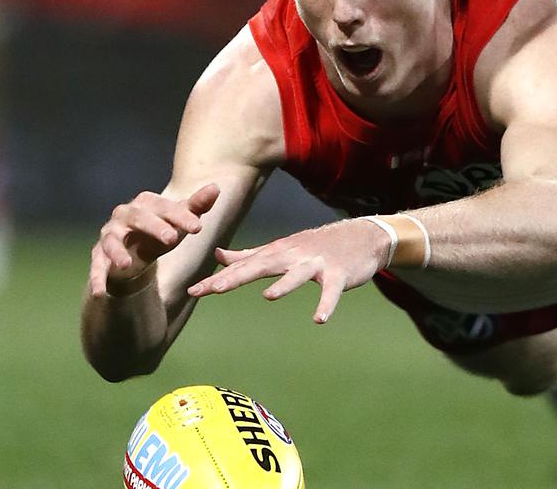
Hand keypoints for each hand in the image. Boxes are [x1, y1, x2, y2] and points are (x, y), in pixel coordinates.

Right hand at [88, 184, 219, 297]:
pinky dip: (96, 278)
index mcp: (146, 203)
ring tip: (126, 264)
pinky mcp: (100, 255)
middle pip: (137, 217)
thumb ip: (197, 206)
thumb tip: (215, 188)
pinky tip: (99, 293)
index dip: (181, 215)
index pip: (164, 206)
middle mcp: (124, 215)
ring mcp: (110, 235)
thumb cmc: (162, 231)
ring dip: (117, 252)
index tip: (199, 228)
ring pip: (111, 241)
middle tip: (172, 238)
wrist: (138, 251)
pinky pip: (97, 266)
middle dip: (154, 226)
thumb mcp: (180, 221)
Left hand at [186, 219, 389, 323]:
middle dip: (238, 277)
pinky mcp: (338, 275)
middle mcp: (293, 256)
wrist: (363, 237)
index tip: (192, 290)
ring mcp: (316, 264)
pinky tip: (319, 319)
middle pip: (262, 266)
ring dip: (285, 284)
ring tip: (269, 296)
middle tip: (214, 288)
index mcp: (277, 252)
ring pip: (297, 274)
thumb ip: (248, 255)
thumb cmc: (318, 245)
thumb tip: (217, 255)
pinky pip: (331, 291)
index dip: (218, 278)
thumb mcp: (281, 248)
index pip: (242, 267)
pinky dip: (326, 304)